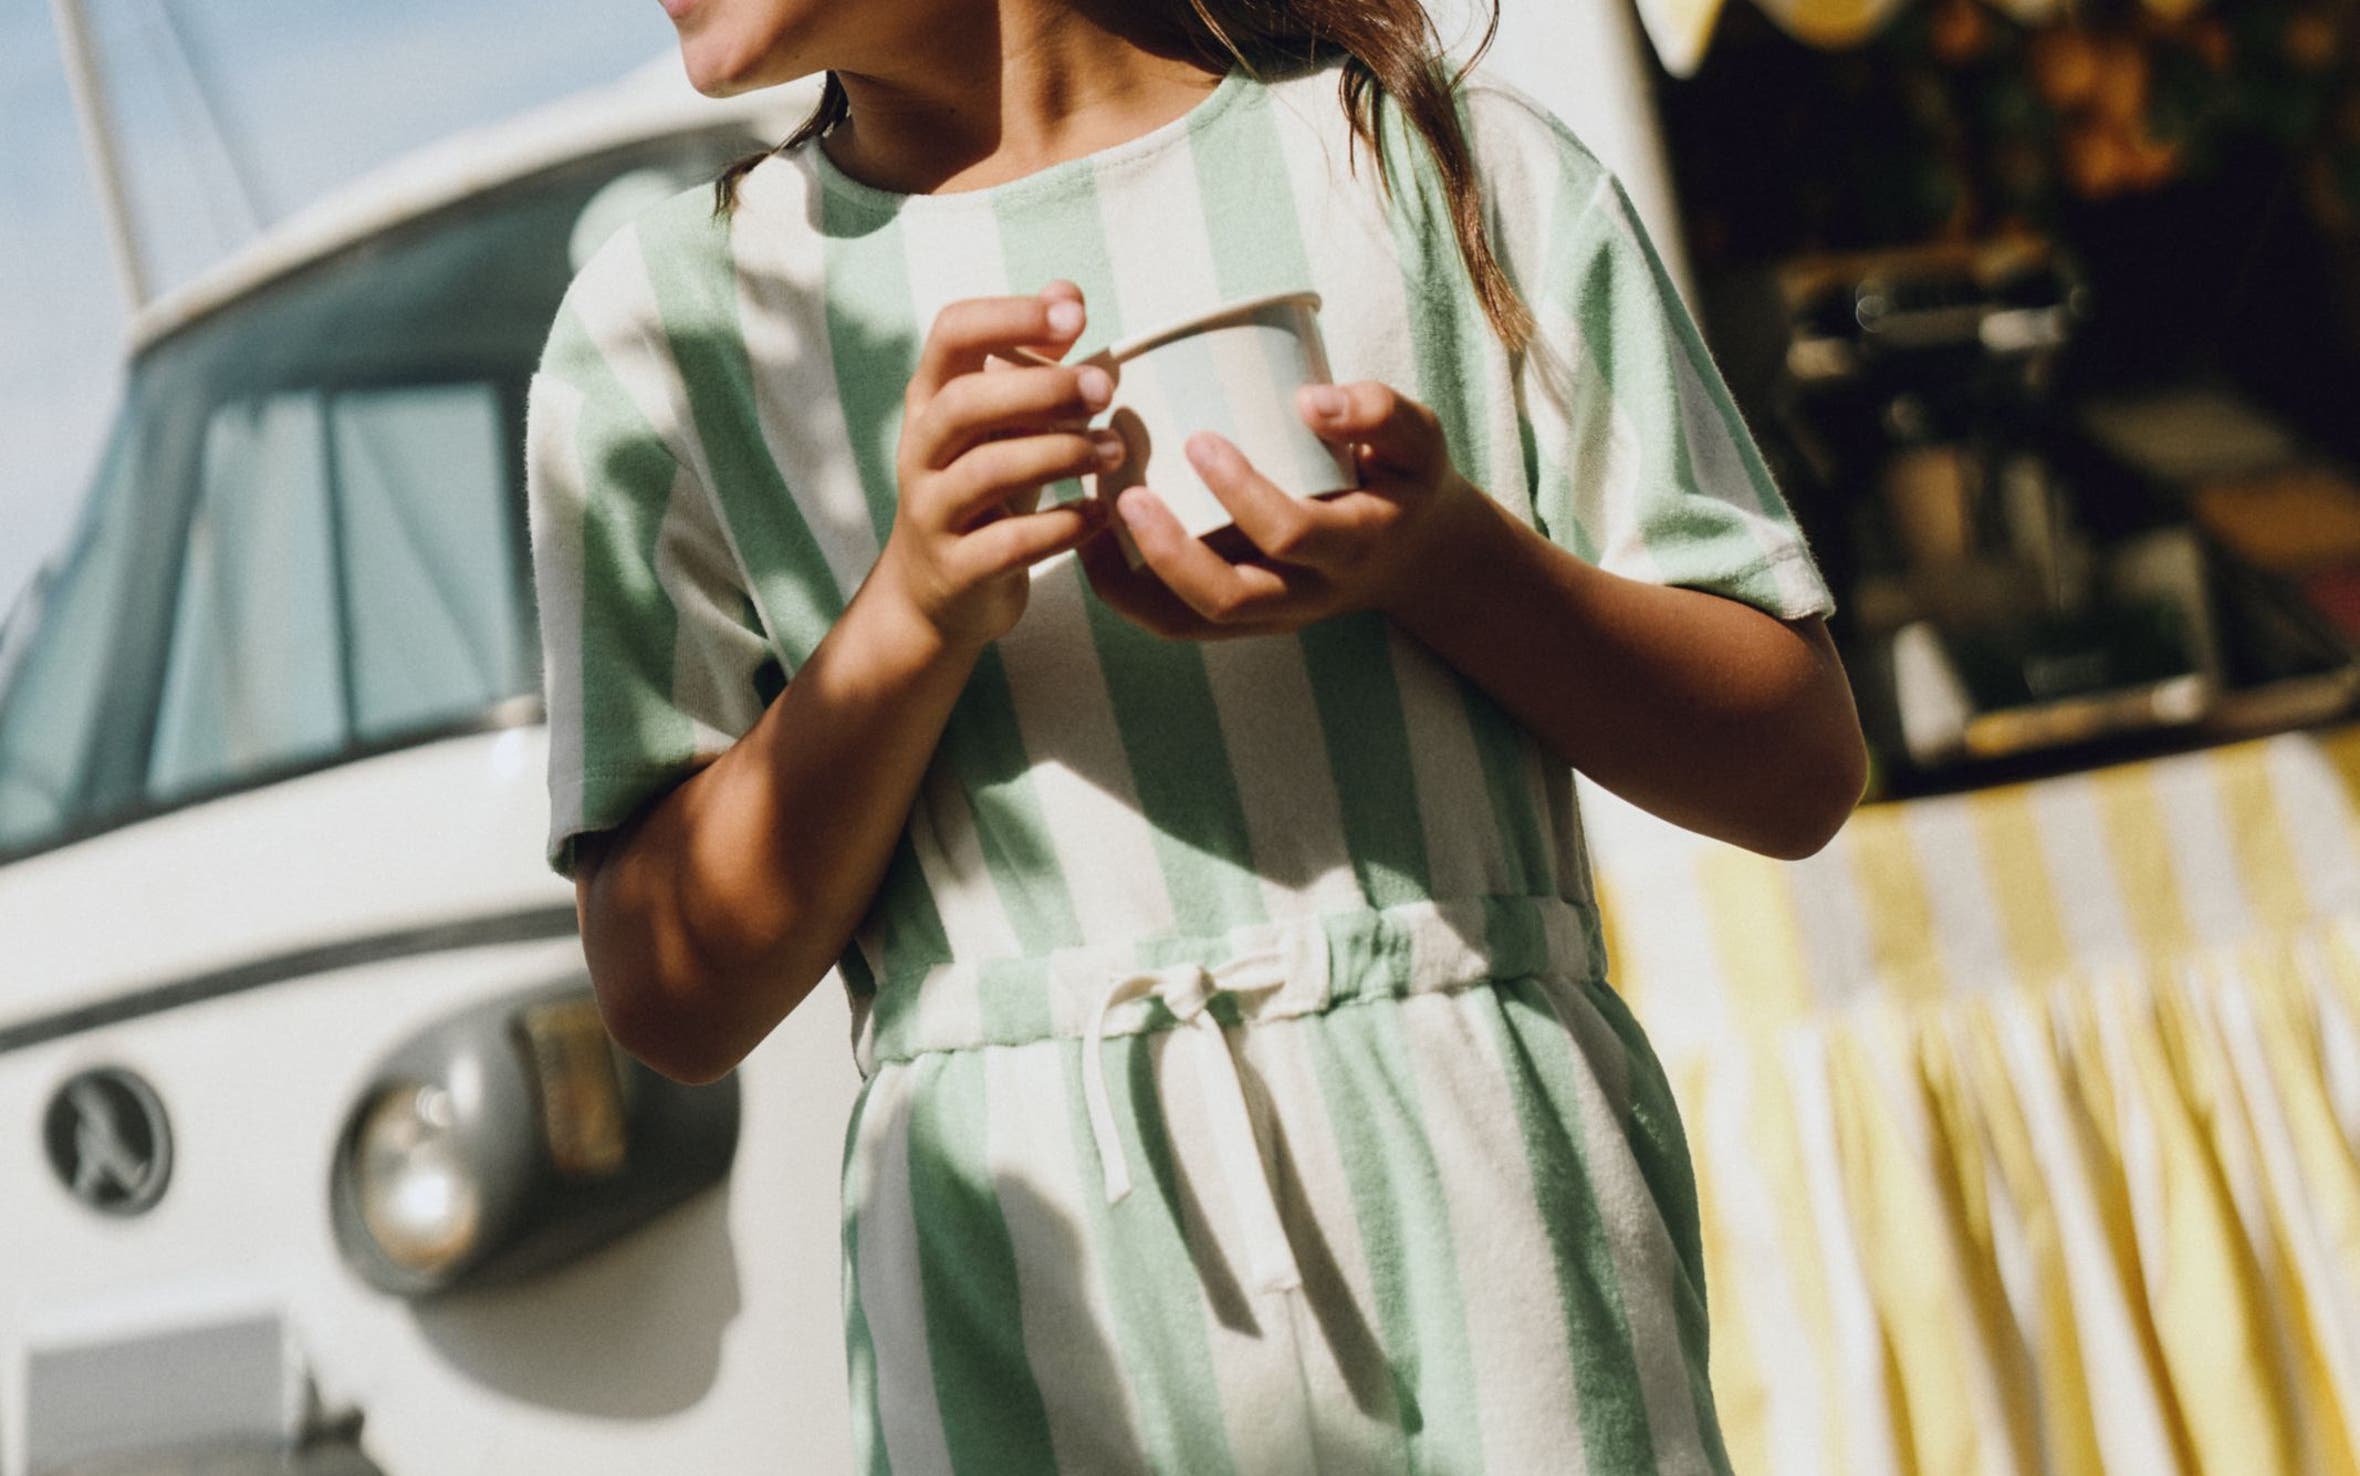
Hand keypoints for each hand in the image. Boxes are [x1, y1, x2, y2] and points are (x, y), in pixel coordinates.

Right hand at [872, 282, 1123, 651]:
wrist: (933, 595)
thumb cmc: (982, 492)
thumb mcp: (1001, 424)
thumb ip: (1033, 361)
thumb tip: (1069, 292)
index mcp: (932, 400)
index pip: (953, 333)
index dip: (1011, 316)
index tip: (1075, 316)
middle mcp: (921, 449)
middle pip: (965, 401)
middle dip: (1042, 389)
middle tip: (1105, 391)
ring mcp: (932, 511)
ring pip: (987, 470)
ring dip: (1061, 454)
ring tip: (1114, 453)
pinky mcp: (956, 568)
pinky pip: (1009, 543)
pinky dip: (1063, 526)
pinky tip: (1100, 514)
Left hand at [1077, 382, 1481, 639]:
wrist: (1414, 556)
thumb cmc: (1403, 479)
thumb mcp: (1416, 438)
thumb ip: (1377, 411)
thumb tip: (1308, 399)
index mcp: (1353, 546)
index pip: (1292, 534)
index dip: (1241, 492)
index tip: (1199, 439)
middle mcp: (1309, 595)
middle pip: (1229, 598)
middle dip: (1168, 551)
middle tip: (1126, 494)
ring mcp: (1270, 616)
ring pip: (1189, 622)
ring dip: (1130, 581)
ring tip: (1090, 520)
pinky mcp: (1241, 621)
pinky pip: (1174, 623)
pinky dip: (1125, 592)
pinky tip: (1093, 543)